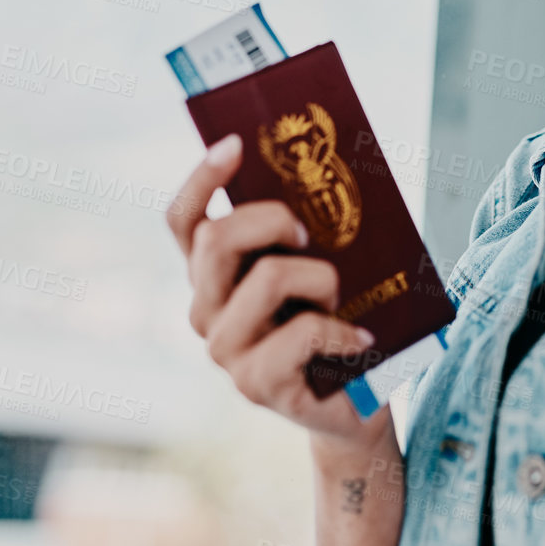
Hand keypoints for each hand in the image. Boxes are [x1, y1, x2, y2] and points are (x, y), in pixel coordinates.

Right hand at [167, 134, 384, 443]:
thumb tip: (320, 176)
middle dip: (271, 218)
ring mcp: (226, 350)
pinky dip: (341, 329)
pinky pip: (303, 331)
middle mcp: (205, 311)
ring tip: (339, 297)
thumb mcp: (315, 266)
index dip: (201, 179)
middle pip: (216, 239)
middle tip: (308, 232)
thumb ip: (301, 233)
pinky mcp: (255, 384)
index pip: (183, 221)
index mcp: (213, 276)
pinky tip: (361, 338)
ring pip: (267, 279)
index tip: (235, 144)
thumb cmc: (337, 319)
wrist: (355, 401)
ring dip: (321, 277)